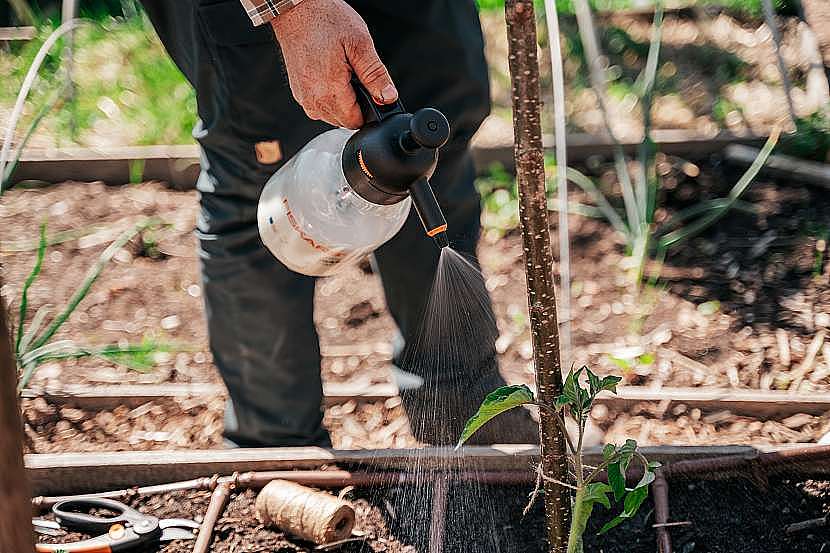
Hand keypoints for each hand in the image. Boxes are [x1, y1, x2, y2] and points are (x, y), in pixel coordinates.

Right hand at [271, 0, 397, 128]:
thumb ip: (376, 75)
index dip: (368, 109)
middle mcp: (313, 99)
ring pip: (332, 115)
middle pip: (344, 120)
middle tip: (355, 74)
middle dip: (355, 104)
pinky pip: (320, 105)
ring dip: (342, 101)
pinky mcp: (299, 92)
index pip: (356, 121)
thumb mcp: (360, 44)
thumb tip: (388, 97)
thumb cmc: (324, 20)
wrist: (296, 9)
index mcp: (329, 90)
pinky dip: (329, 95)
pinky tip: (330, 73)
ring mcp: (303, 97)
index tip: (370, 90)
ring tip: (342, 72)